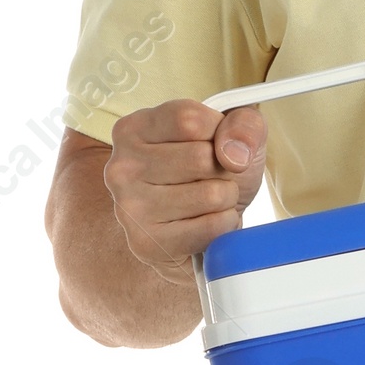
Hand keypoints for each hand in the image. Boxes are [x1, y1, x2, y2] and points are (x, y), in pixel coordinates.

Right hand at [104, 98, 267, 283]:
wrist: (199, 233)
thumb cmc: (210, 176)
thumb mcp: (233, 136)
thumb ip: (243, 124)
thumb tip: (233, 153)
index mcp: (134, 129)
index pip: (190, 120)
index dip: (219, 134)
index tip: (216, 145)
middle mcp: (122, 166)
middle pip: (201, 158)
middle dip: (224, 172)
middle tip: (211, 180)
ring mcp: (129, 207)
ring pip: (211, 195)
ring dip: (226, 201)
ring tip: (209, 204)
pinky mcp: (147, 243)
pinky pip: (212, 228)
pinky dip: (224, 227)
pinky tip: (206, 225)